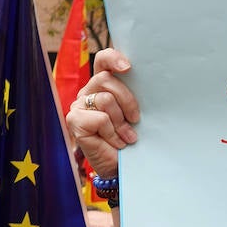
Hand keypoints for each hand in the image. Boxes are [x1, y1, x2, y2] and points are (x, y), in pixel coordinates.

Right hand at [66, 48, 139, 178]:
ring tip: (127, 136)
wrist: (121, 168)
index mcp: (103, 85)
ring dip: (121, 122)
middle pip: (107, 79)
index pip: (103, 60)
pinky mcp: (74, 120)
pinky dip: (112, 133)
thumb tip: (152, 80)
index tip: (128, 68)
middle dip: (128, 100)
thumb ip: (135, 96)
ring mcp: (79, 106)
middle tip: (136, 120)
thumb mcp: (135, 114)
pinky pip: (100, 118)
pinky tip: (116, 143)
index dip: (113, 58)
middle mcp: (88, 92)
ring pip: (106, 99)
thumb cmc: (130, 139)